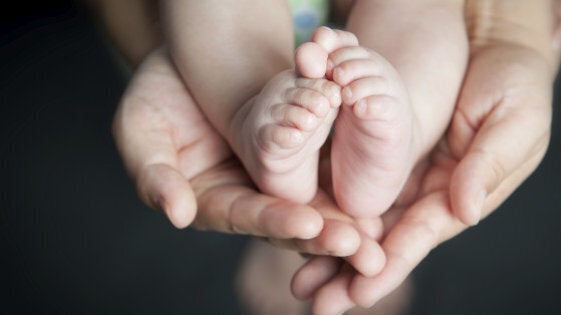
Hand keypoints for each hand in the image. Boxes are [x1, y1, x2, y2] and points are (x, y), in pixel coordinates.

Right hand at [112, 48, 385, 274]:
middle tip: (362, 247)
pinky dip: (351, 186)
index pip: (247, 217)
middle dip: (325, 235)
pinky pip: (328, 171)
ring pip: (317, 205)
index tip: (309, 224)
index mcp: (214, 202)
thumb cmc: (156, 97)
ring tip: (377, 234)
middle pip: (290, 222)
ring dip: (347, 221)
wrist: (190, 64)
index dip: (276, 222)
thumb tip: (177, 214)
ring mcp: (278, 179)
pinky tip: (378, 198)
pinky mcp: (301, 155)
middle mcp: (251, 198)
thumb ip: (154, 174)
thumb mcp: (141, 130)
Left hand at [291, 42, 553, 314]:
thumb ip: (486, 166)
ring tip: (300, 281)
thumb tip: (466, 212)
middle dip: (351, 274)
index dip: (390, 266)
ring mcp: (404, 175)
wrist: (494, 46)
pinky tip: (304, 226)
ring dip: (332, 250)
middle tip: (316, 303)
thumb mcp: (512, 123)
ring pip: (363, 220)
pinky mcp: (383, 152)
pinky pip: (354, 184)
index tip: (359, 292)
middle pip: (384, 241)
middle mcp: (427, 194)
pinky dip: (332, 208)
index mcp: (460, 196)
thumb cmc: (515, 85)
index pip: (420, 237)